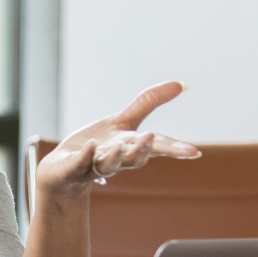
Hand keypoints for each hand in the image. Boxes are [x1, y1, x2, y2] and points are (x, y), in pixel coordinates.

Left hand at [36, 82, 199, 206]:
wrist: (63, 171)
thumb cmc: (98, 146)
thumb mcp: (124, 121)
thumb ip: (149, 103)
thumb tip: (182, 84)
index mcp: (130, 147)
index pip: (155, 148)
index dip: (174, 150)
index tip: (194, 152)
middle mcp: (115, 159)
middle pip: (133, 158)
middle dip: (143, 151)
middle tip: (152, 139)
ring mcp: (93, 166)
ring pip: (107, 165)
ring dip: (115, 157)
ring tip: (119, 146)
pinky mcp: (71, 169)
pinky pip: (79, 164)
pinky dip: (85, 156)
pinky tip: (89, 145)